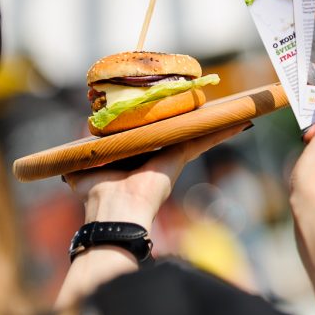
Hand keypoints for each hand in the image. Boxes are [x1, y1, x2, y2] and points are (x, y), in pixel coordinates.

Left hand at [63, 122, 251, 228]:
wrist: (114, 210)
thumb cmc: (98, 192)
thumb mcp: (83, 167)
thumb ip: (83, 154)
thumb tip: (73, 146)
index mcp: (137, 156)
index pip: (153, 135)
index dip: (161, 121)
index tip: (172, 107)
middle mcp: (157, 155)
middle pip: (179, 133)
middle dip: (193, 120)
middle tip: (208, 105)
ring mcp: (172, 157)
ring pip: (196, 135)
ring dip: (215, 124)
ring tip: (234, 112)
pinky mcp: (180, 156)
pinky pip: (204, 140)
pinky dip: (222, 131)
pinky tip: (241, 122)